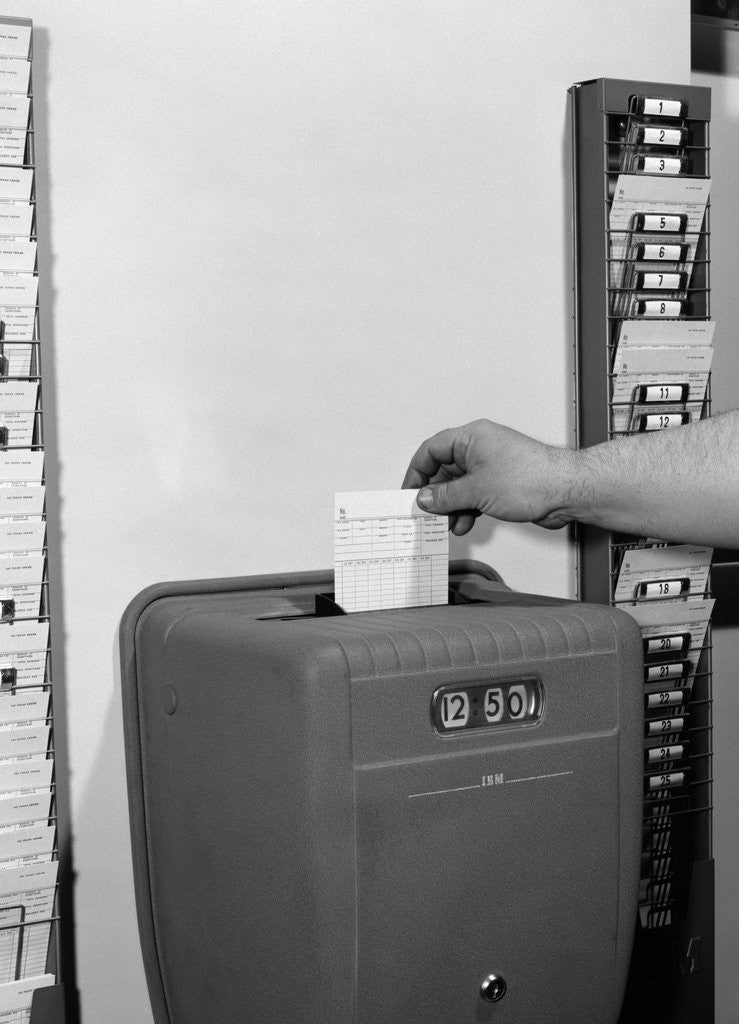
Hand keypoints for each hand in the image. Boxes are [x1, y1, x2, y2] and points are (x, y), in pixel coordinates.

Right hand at [402, 419, 575, 535]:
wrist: (566, 491)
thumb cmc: (531, 478)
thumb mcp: (476, 490)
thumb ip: (445, 495)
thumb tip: (424, 498)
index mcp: (471, 438)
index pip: (431, 450)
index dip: (417, 471)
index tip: (410, 492)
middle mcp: (480, 448)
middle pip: (444, 470)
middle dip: (435, 494)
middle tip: (427, 513)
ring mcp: (492, 466)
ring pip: (459, 486)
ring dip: (451, 506)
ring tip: (448, 523)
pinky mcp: (502, 483)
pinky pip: (474, 495)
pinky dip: (467, 509)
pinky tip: (465, 524)